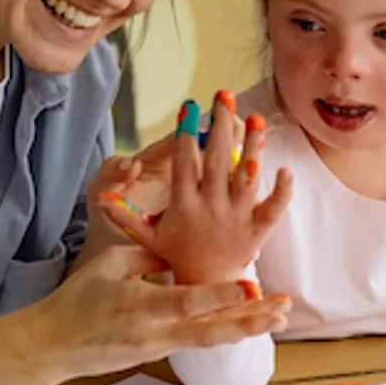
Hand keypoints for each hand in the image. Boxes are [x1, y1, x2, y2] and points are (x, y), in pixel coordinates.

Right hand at [24, 243, 291, 384]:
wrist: (54, 345)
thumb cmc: (77, 298)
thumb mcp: (109, 265)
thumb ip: (148, 259)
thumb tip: (179, 256)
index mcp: (139, 305)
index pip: (188, 301)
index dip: (222, 294)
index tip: (253, 284)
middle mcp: (155, 332)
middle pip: (211, 331)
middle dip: (250, 321)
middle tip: (282, 310)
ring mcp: (159, 347)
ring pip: (210, 339)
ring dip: (246, 327)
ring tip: (277, 318)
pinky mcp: (159, 353)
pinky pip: (198, 340)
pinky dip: (224, 329)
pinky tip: (249, 322)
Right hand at [97, 91, 292, 283]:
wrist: (206, 288)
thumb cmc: (176, 254)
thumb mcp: (148, 236)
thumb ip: (125, 216)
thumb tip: (99, 199)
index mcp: (184, 206)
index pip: (186, 164)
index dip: (187, 134)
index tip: (189, 107)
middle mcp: (212, 208)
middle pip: (219, 162)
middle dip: (221, 127)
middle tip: (225, 96)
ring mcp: (237, 218)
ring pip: (247, 178)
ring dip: (253, 148)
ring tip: (256, 118)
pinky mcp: (257, 231)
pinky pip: (273, 209)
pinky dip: (281, 191)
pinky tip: (285, 168)